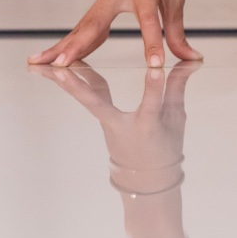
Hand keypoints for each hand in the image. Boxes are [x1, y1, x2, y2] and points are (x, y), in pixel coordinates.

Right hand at [27, 0, 201, 67]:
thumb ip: (177, 30)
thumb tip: (191, 57)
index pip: (149, 20)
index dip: (152, 43)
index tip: (155, 64)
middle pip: (95, 22)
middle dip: (77, 45)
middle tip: (61, 64)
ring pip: (83, 24)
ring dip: (63, 44)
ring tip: (40, 62)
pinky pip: (86, 22)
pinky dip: (73, 38)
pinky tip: (60, 56)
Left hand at [31, 60, 198, 172]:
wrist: (146, 177)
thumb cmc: (165, 147)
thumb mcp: (176, 119)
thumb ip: (177, 87)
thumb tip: (193, 60)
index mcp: (147, 126)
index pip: (152, 101)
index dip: (156, 84)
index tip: (157, 67)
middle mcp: (121, 125)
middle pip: (95, 102)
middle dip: (76, 84)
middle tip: (58, 68)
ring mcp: (107, 123)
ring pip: (84, 99)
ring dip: (63, 82)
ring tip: (42, 66)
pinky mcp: (102, 120)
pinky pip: (88, 97)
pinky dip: (76, 82)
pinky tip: (62, 68)